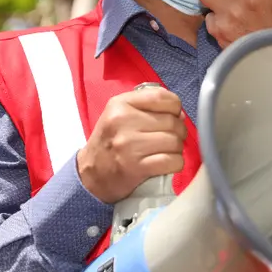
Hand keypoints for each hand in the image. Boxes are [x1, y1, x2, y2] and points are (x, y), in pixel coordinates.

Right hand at [76, 86, 187, 203]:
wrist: (90, 174)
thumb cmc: (110, 142)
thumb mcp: (119, 114)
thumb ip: (148, 107)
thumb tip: (181, 114)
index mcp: (120, 104)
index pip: (162, 97)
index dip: (175, 108)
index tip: (170, 117)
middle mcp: (123, 121)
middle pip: (173, 122)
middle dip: (178, 132)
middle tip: (168, 140)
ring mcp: (129, 145)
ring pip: (175, 142)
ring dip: (177, 149)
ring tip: (166, 152)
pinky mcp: (136, 167)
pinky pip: (172, 161)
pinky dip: (175, 164)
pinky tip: (166, 164)